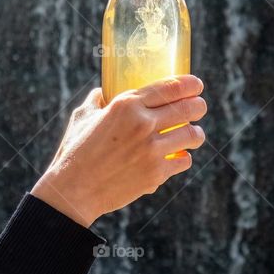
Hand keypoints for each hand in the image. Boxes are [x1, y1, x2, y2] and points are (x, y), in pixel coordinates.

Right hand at [30, 75, 207, 227]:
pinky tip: (177, 157)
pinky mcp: (156, 173)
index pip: (171, 87)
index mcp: (126, 104)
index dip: (190, 84)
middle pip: (189, 108)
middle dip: (199, 106)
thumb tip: (102, 92)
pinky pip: (184, 161)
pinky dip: (182, 158)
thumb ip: (96, 100)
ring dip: (196, 134)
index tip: (196, 85)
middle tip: (199, 107)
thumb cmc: (75, 150)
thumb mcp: (82, 117)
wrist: (74, 189)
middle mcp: (143, 123)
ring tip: (193, 134)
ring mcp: (152, 149)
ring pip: (192, 135)